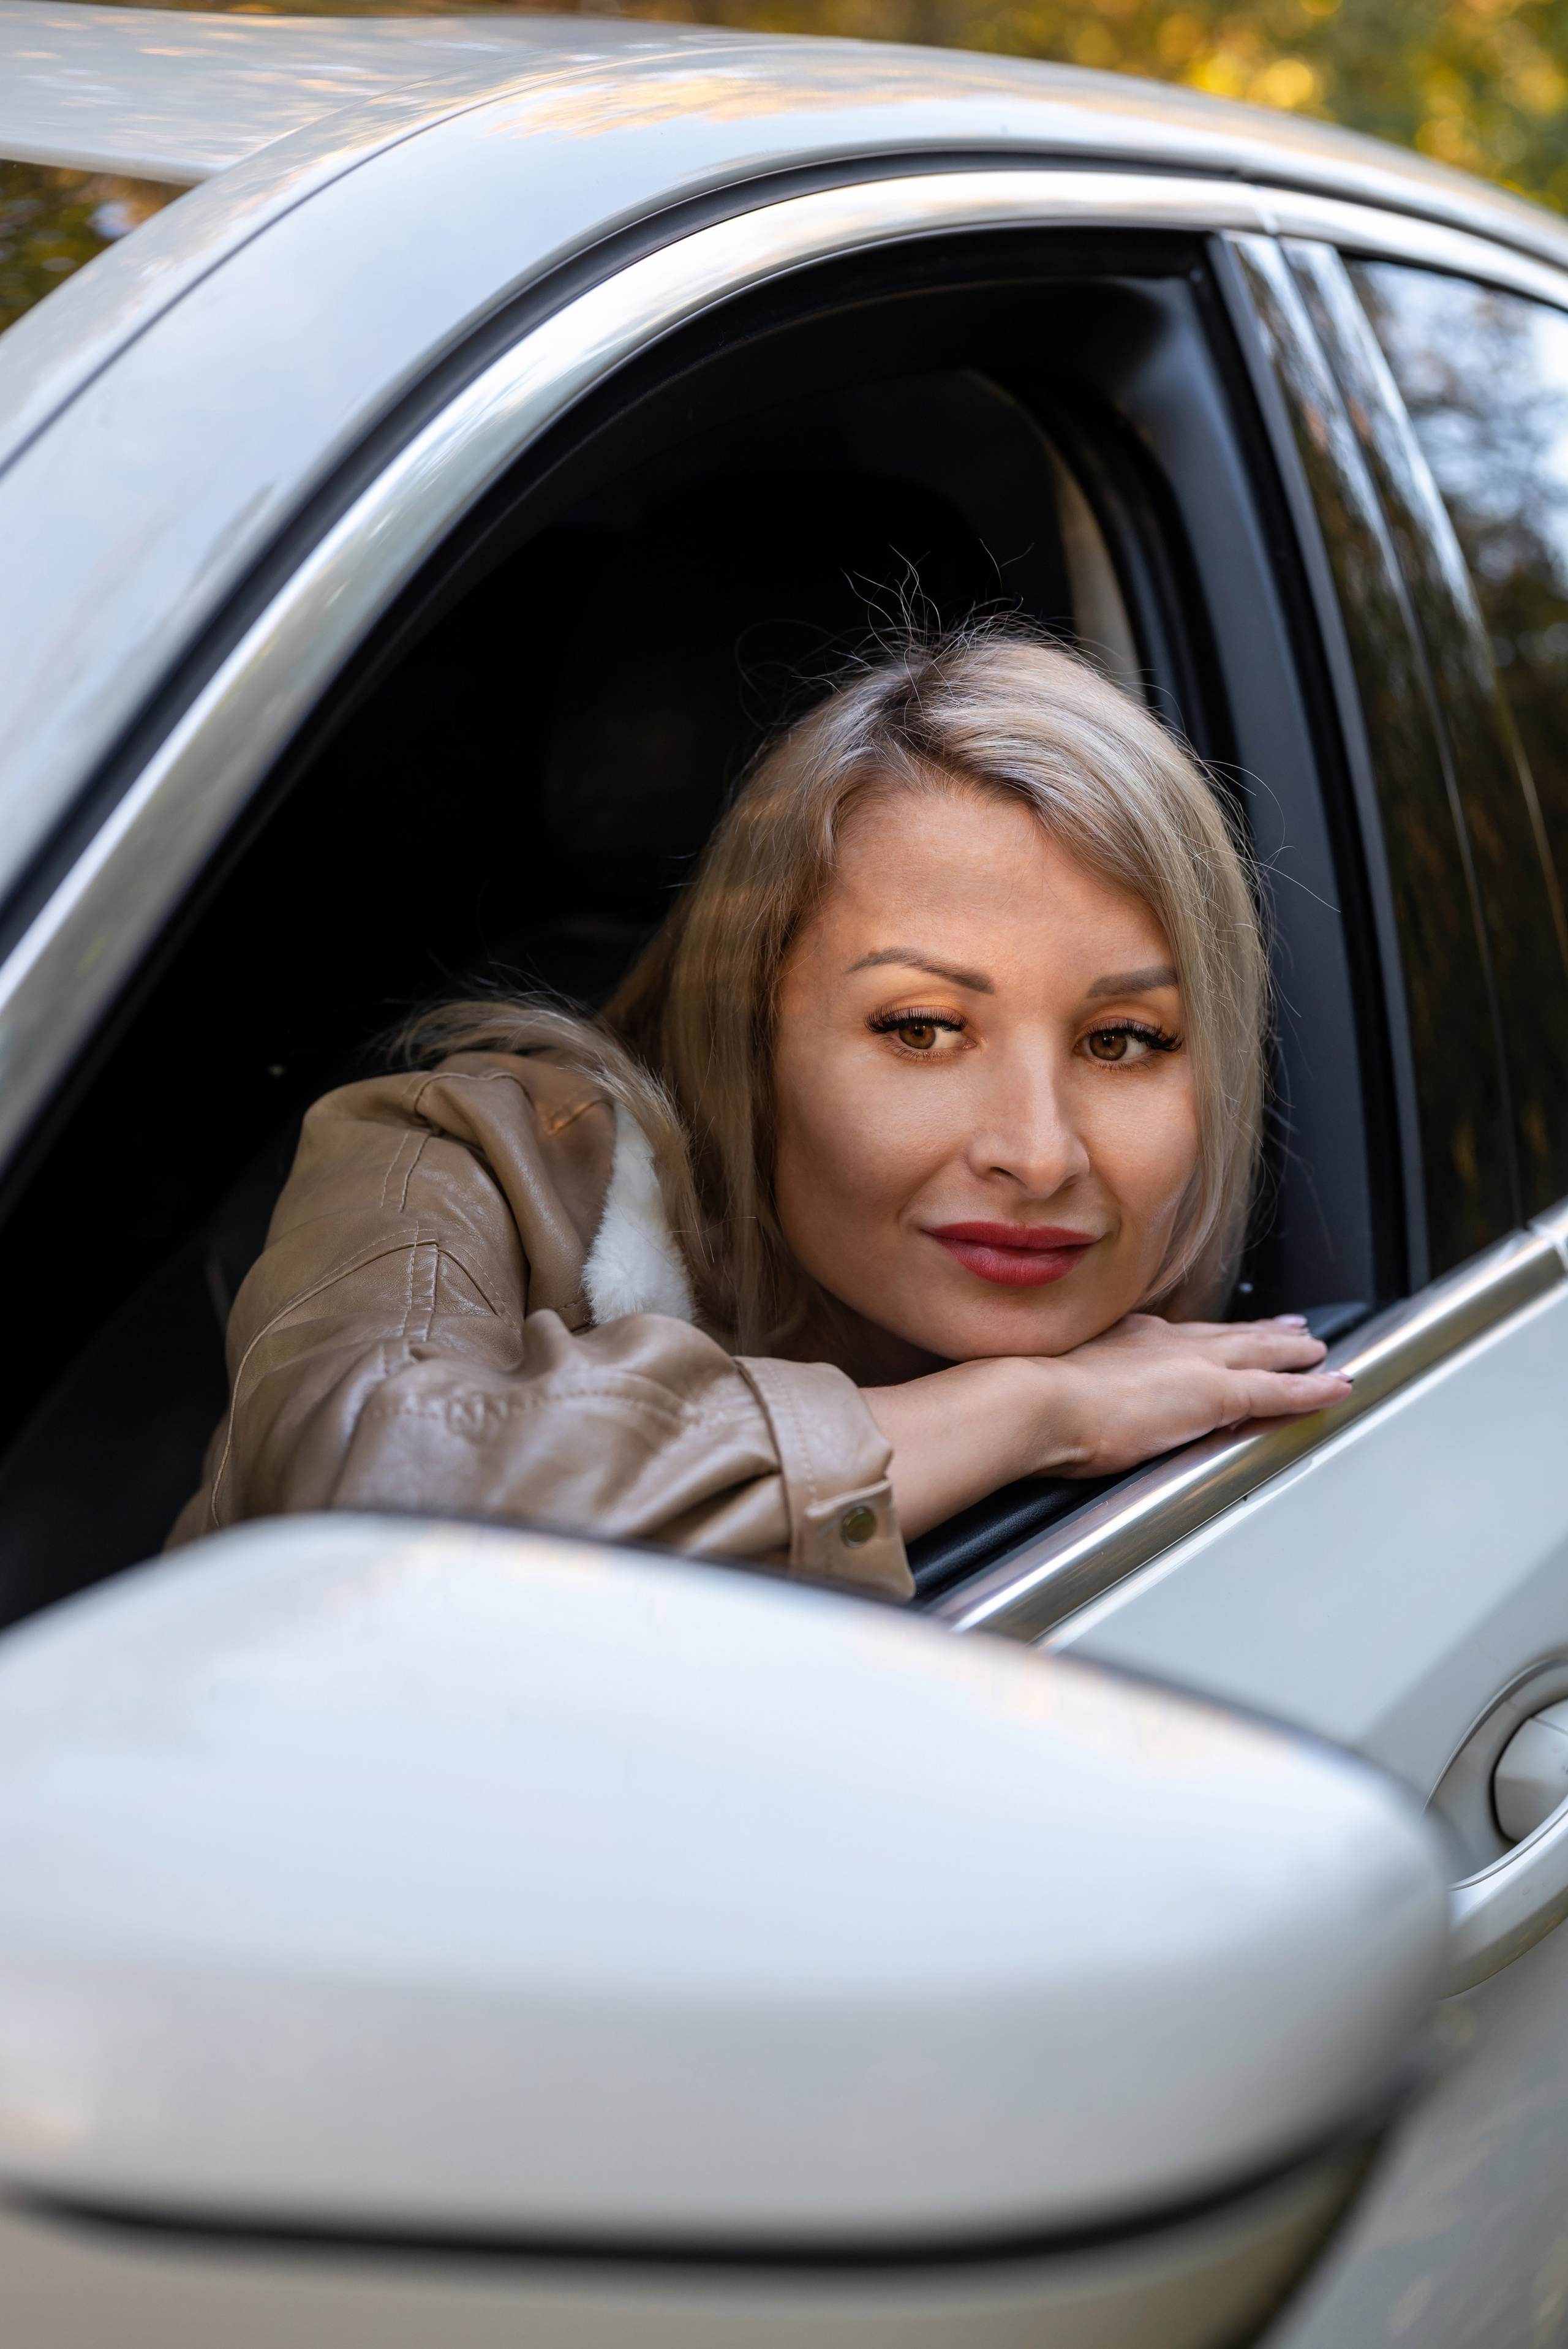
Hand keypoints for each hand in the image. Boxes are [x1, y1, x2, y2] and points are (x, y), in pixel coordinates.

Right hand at [1028, 1311, 1350, 1478]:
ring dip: (1294, 1352)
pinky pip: (1278, 1390)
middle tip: (1294, 1328)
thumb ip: (1079, 1391)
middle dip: (1264, 1332)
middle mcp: (1166, 1340)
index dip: (1212, 1335)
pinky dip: (1310, 1389)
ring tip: (1320, 1352)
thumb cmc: (1032, 1404)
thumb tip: (1072, 1409)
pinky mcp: (1216, 1393)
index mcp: (1128, 1337)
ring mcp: (1194, 1364)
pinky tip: (1335, 1387)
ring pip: (1261, 1352)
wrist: (1034, 1400)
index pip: (1184, 1334)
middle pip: (1229, 1334)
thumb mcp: (1059, 1386)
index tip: (1225, 1333)